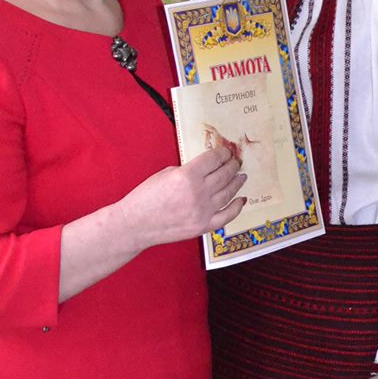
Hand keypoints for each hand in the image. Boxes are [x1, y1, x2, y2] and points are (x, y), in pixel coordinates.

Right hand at [123, 148, 244, 245]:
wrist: (136, 224)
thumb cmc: (145, 198)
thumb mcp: (165, 174)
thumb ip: (188, 170)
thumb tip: (206, 168)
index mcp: (187, 176)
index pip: (214, 159)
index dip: (222, 154)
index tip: (226, 152)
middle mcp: (198, 193)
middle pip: (224, 174)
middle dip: (232, 165)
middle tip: (236, 162)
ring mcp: (203, 211)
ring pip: (229, 193)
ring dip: (237, 182)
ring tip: (241, 176)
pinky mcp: (203, 226)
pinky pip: (227, 216)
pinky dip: (236, 207)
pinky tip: (241, 200)